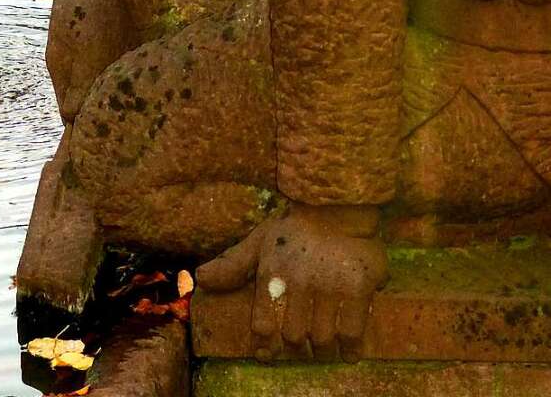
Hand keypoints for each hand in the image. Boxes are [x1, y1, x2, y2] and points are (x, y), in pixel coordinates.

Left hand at [196, 204, 387, 361]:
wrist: (340, 208)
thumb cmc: (295, 227)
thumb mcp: (260, 241)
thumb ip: (233, 264)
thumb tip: (201, 278)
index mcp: (271, 271)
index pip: (263, 326)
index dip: (266, 344)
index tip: (270, 351)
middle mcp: (298, 280)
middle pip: (293, 337)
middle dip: (297, 347)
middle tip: (303, 346)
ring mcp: (329, 285)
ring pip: (322, 339)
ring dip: (322, 350)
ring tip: (324, 348)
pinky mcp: (358, 288)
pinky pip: (352, 333)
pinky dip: (350, 348)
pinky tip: (348, 350)